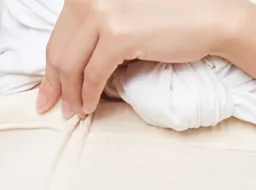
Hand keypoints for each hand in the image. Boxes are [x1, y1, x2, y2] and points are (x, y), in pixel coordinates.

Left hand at [36, 0, 247, 118]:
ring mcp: (103, 12)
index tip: (46, 89)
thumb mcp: (123, 15)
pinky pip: (92, 74)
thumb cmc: (170, 19)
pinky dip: (87, 95)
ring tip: (72, 112)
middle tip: (51, 107)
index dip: (50, 66)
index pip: (59, 33)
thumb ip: (97, 28)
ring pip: (71, 64)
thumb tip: (72, 65)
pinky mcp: (119, 34)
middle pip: (58, 49)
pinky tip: (89, 107)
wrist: (208, 17)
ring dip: (69, 94)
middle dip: (53, 84)